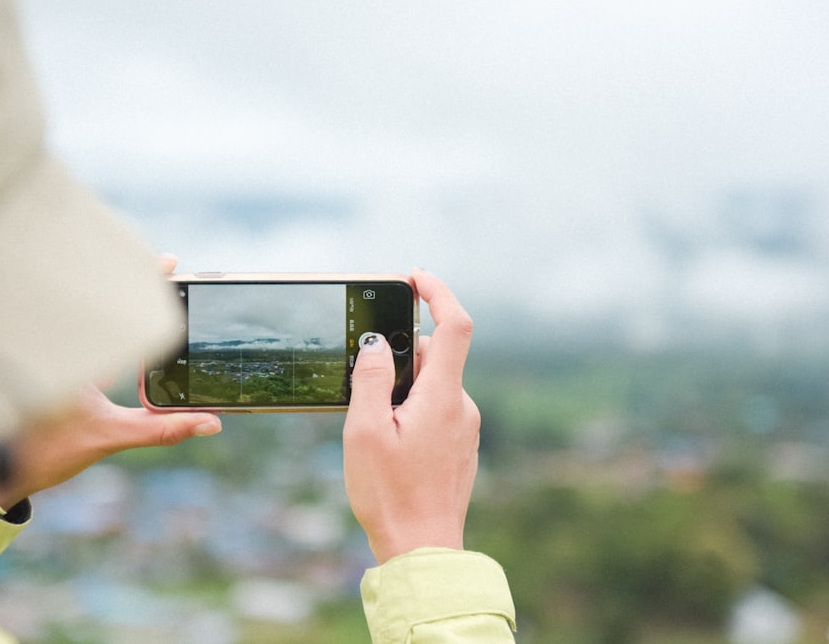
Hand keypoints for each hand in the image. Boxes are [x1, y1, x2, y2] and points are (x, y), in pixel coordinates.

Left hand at [0, 254, 220, 510]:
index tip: (169, 262)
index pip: (114, 308)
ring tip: (153, 285)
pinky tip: (124, 321)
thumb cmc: (43, 453)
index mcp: (74, 354)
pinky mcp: (50, 365)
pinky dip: (105, 324)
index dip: (143, 279)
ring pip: (88, 316)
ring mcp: (54, 353)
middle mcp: (61, 346)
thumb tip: (209, 422)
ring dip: (117, 301)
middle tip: (169, 269)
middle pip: (102, 303)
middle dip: (135, 283)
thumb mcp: (108, 438)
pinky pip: (79, 332)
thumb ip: (161, 428)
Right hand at [343, 269, 479, 563]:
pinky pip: (436, 410)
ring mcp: (464, 429)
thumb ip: (370, 379)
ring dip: (402, 388)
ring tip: (373, 426)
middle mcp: (462, 407)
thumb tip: (376, 343)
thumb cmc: (390, 494)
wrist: (423, 552)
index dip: (438, 292)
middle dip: (400, 355)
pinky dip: (411, 409)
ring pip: (432, 386)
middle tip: (364, 380)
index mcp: (443, 396)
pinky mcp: (459, 447)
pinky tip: (389, 444)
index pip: (455, 324)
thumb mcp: (366, 431)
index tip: (414, 277)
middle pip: (435, 356)